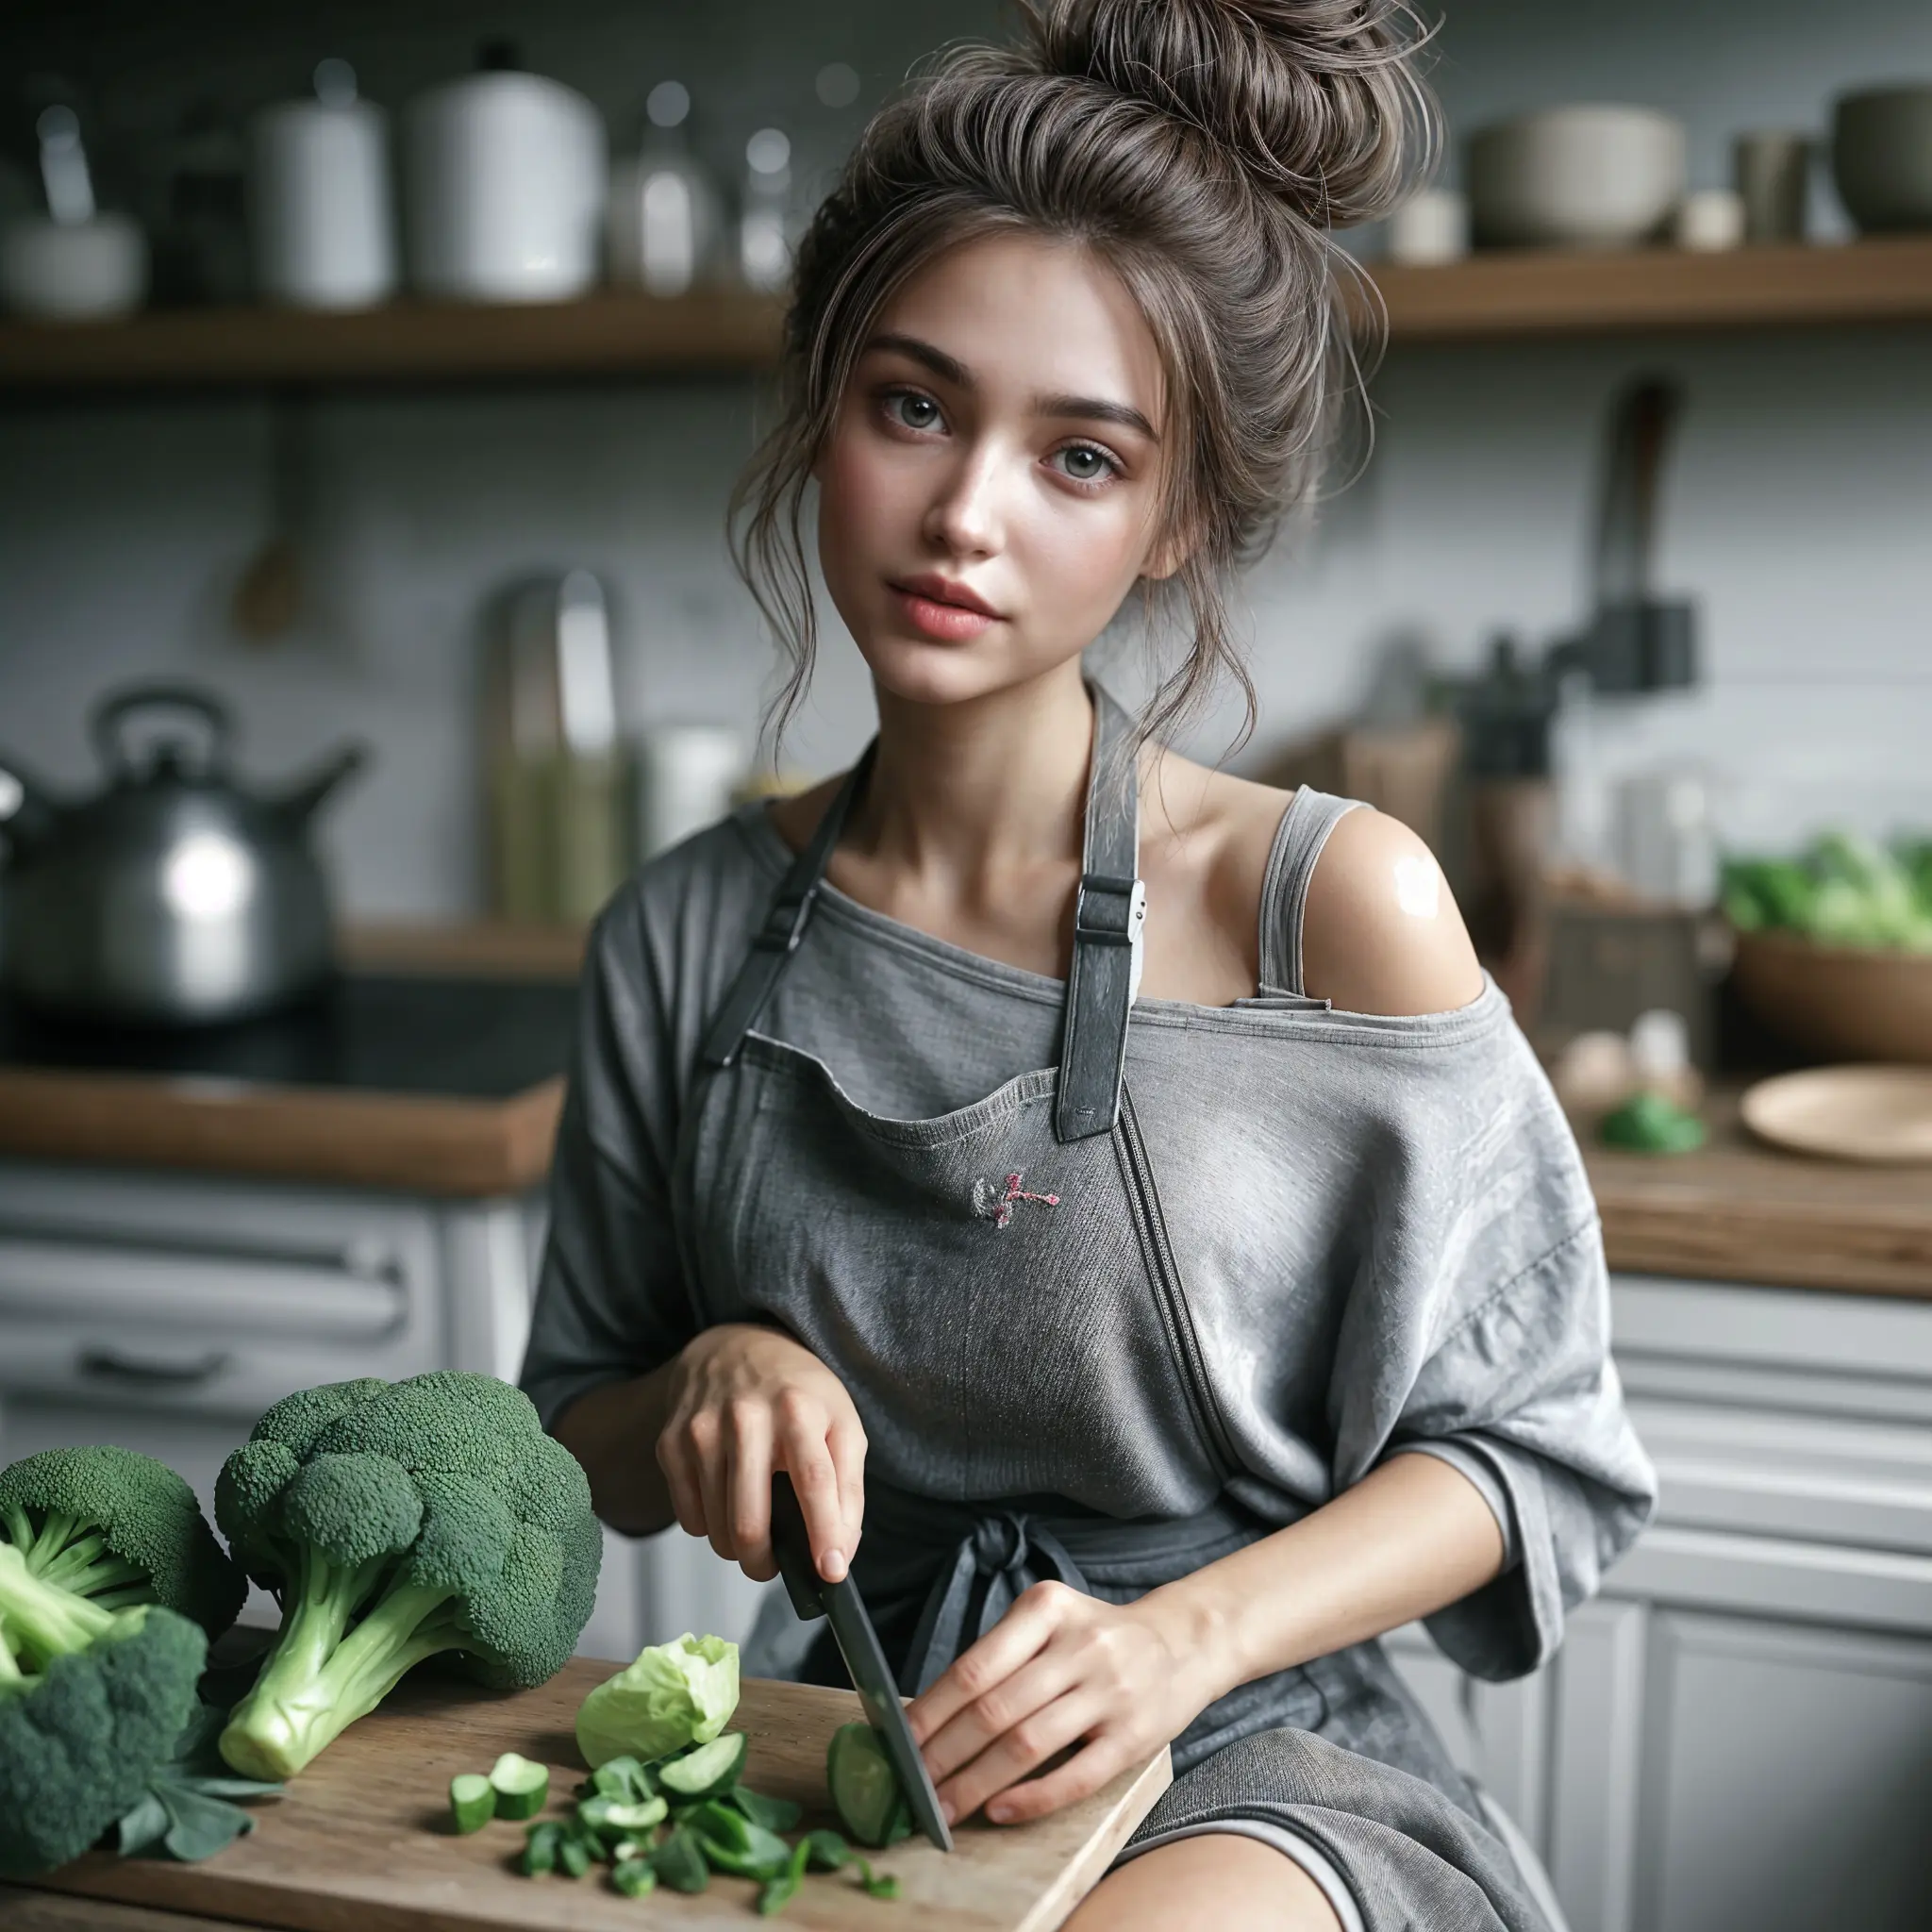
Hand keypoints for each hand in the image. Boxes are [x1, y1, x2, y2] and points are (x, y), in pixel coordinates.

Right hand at [655, 1323, 865, 1585]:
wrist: (735, 1347)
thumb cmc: (798, 1394)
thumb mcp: (841, 1424)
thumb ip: (849, 1488)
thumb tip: (838, 1555)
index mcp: (799, 1410)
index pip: (813, 1481)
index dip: (824, 1533)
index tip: (830, 1572)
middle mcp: (747, 1418)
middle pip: (751, 1521)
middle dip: (765, 1563)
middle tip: (775, 1564)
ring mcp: (702, 1429)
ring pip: (717, 1529)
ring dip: (738, 1547)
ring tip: (754, 1525)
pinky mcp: (671, 1442)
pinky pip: (689, 1518)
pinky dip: (710, 1525)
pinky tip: (726, 1498)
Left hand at [906, 1582, 1221, 1826]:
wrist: (1182, 1644)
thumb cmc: (1097, 1638)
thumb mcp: (1050, 1621)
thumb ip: (1001, 1656)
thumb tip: (929, 1715)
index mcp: (1048, 1609)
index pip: (975, 1666)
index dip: (932, 1711)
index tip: (900, 1742)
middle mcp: (1080, 1646)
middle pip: (995, 1709)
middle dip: (944, 1754)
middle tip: (912, 1783)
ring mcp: (1110, 1692)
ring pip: (1028, 1744)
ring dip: (976, 1782)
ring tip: (944, 1806)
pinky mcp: (1134, 1737)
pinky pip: (1076, 1775)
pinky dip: (1032, 1798)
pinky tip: (1000, 1810)